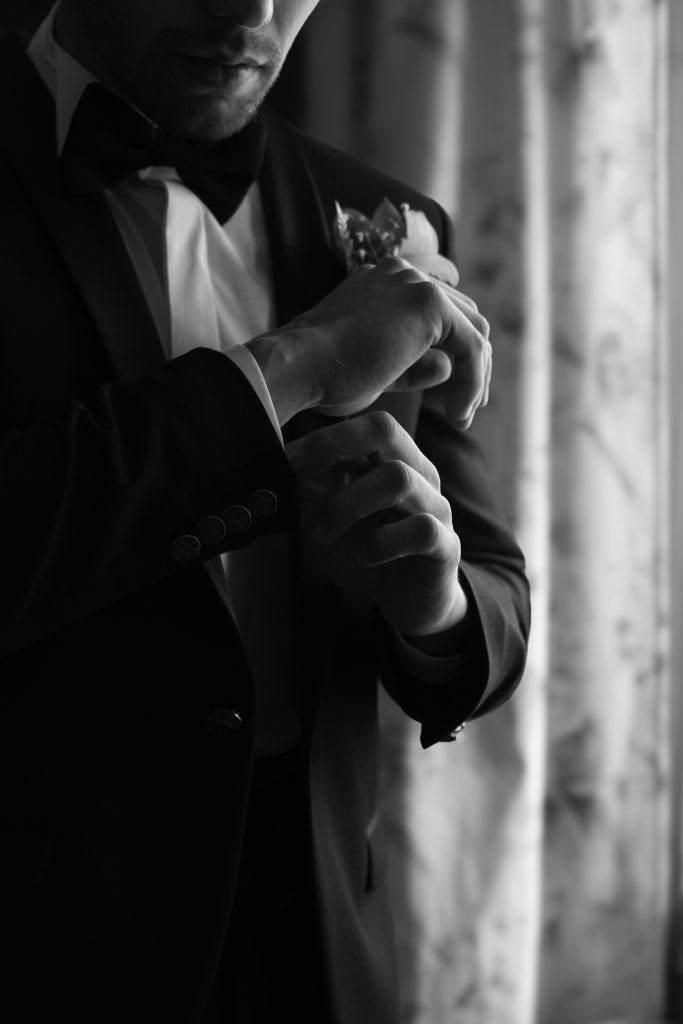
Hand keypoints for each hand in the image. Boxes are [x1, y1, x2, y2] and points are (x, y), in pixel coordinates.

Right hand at [246, 256, 489, 428]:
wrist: (298, 366)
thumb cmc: (323, 375)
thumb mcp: (378, 370)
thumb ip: (414, 364)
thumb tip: (447, 367)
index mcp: (384, 284)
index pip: (439, 313)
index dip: (454, 355)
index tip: (453, 397)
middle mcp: (403, 274)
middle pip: (464, 316)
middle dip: (473, 365)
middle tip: (466, 409)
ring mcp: (416, 284)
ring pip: (473, 330)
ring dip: (475, 376)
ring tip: (463, 416)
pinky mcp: (428, 304)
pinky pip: (471, 346)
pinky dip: (472, 382)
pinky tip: (459, 413)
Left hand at [287, 410, 467, 637]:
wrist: (411, 603)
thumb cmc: (371, 555)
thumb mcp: (331, 524)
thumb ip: (312, 498)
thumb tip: (280, 472)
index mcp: (393, 460)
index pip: (362, 424)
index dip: (320, 439)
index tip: (285, 465)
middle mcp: (419, 474)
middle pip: (384, 430)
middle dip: (332, 449)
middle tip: (300, 484)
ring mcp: (436, 507)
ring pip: (398, 478)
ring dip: (347, 504)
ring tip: (323, 533)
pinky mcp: (446, 546)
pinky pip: (421, 528)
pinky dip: (383, 542)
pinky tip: (366, 557)